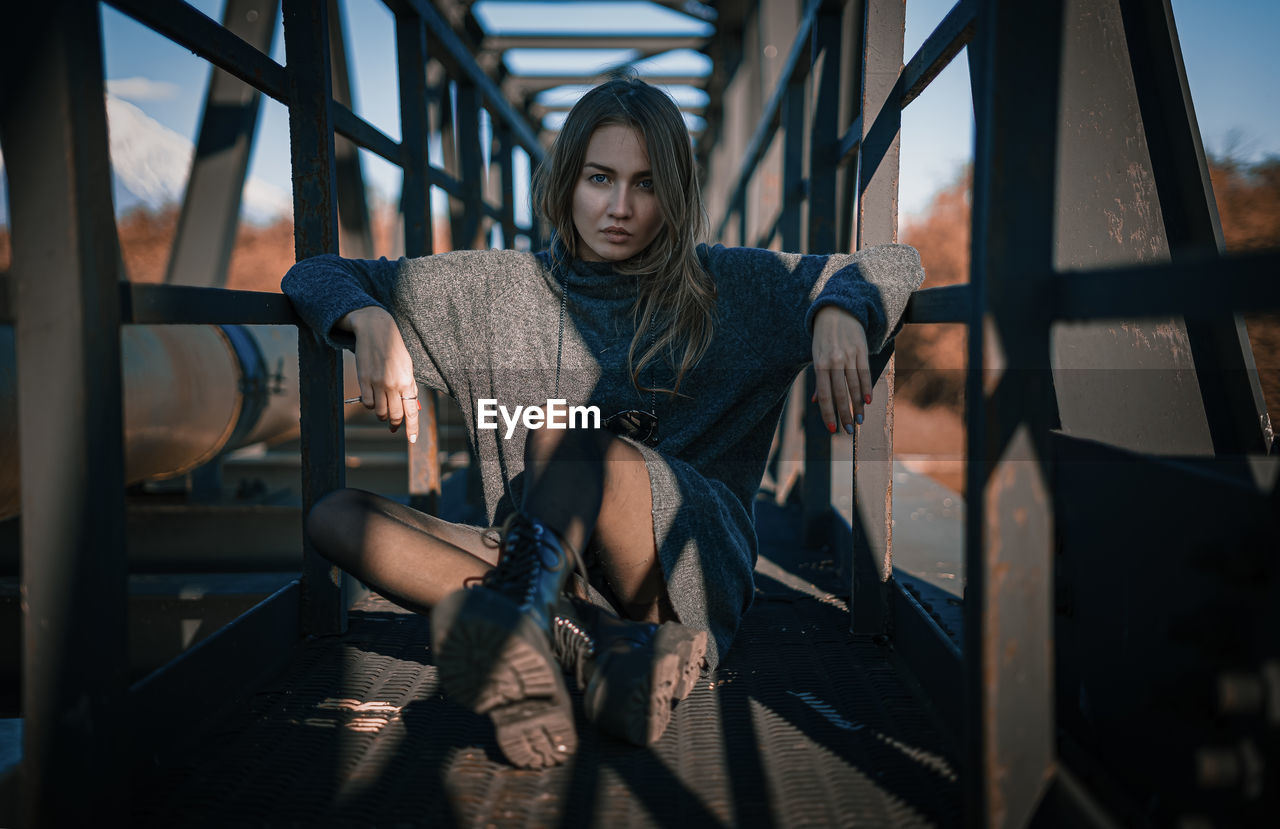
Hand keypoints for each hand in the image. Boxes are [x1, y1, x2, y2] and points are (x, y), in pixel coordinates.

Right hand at [339, 306, 420, 442]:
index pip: (411, 412)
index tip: (412, 440)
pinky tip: (373, 399)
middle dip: (394, 424)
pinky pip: (367, 403)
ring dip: (382, 415)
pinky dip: (371, 405)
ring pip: (380, 412)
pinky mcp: (363, 380)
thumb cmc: (395, 351)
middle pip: (394, 416)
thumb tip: (410, 410)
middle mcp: (393, 385)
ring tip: (384, 409)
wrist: (376, 331)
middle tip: (393, 425)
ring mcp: (377, 383)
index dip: (412, 428)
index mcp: (408, 382)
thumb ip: (409, 389)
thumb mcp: (408, 368)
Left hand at [810, 306, 870, 433]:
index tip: (832, 428)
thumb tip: (816, 402)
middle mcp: (834, 361)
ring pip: (854, 385)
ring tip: (859, 420)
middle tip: (848, 430)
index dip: (828, 413)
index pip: (824, 394)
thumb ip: (818, 380)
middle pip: (840, 393)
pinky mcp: (861, 350)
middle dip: (844, 413)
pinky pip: (865, 373)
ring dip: (857, 405)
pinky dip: (866, 388)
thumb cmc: (824, 338)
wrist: (837, 311)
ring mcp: (849, 355)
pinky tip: (868, 401)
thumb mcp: (816, 356)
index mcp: (820, 364)